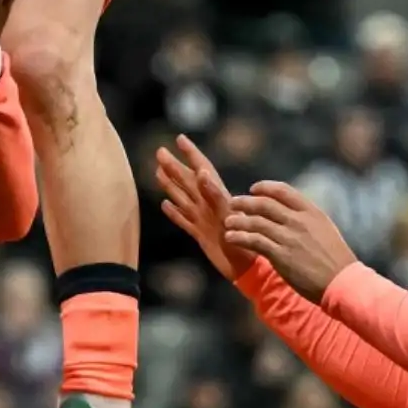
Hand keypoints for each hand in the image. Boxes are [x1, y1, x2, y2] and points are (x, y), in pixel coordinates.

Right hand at [155, 135, 252, 279]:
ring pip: (183, 198)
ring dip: (171, 185)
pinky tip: (165, 206)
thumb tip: (201, 174)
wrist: (248, 269)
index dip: (192, 154)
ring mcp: (203, 220)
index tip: (180, 138)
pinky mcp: (200, 235)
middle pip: (188, 181)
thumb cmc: (244, 242)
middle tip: (159, 151)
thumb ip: (215, 195)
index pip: (202, 170)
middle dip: (174, 166)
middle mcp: (208, 206)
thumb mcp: (229, 215)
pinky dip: (173, 213)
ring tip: (158, 172)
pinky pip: (184, 220)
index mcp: (217, 197)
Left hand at [224, 181, 358, 302]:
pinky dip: (239, 237)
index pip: (283, 191)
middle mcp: (299, 221)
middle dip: (245, 202)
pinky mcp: (281, 255)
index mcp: (311, 212)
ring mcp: (289, 237)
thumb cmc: (336, 260)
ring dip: (238, 221)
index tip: (253, 189)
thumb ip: (307, 219)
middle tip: (233, 202)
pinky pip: (254, 241)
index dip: (265, 187)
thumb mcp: (325, 230)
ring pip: (255, 222)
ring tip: (228, 222)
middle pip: (264, 204)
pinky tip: (230, 238)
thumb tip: (290, 213)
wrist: (343, 283)